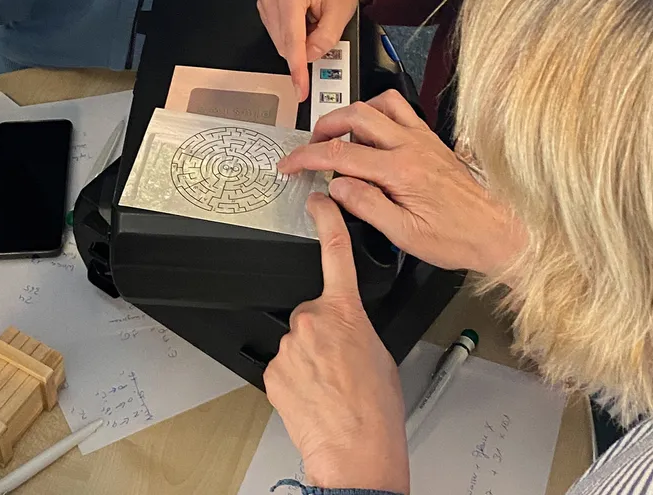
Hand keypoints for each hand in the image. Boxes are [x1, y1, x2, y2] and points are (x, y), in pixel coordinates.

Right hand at [257, 0, 366, 100]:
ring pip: (281, 42)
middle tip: (323, 28)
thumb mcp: (341, 7)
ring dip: (299, 41)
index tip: (301, 88)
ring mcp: (266, 1)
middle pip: (285, 45)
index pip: (292, 42)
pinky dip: (294, 34)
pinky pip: (278, 34)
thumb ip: (327, 37)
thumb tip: (311, 56)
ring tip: (314, 18)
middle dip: (305, 48)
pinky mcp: (266, 6)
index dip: (298, 70)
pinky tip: (304, 19)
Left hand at [264, 193, 407, 490]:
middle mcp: (311, 322)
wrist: (356, 451)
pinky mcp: (272, 370)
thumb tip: (345, 330)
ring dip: (309, 359)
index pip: (335, 254)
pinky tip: (313, 395)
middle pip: (311, 313)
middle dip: (322, 334)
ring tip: (329, 387)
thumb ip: (356, 328)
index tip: (318, 202)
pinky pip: (283, 365)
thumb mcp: (380, 354)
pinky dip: (296, 377)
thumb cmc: (376, 411)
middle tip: (340, 365)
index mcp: (345, 312)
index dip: (326, 222)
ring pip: (296, 342)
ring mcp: (288, 346)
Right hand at [278, 90, 525, 273]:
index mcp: (401, 171)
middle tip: (308, 148)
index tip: (288, 164)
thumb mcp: (405, 234)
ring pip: (378, 104)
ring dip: (351, 114)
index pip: (340, 154)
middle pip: (356, 116)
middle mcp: (412, 146)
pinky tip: (371, 137)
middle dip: (323, 128)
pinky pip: (400, 111)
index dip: (306, 157)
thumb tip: (336, 186)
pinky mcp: (432, 141)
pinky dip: (377, 115)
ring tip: (337, 137)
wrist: (500, 232)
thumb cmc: (458, 237)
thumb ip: (366, 206)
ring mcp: (424, 139)